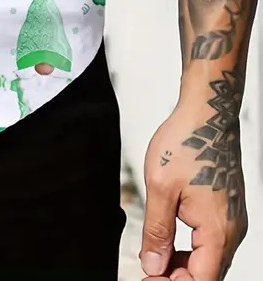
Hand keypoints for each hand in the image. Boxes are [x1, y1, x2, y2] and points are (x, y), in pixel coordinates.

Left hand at [140, 104, 246, 279]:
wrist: (207, 115)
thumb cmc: (186, 143)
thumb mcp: (160, 187)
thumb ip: (156, 231)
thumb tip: (153, 265)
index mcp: (218, 231)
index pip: (201, 280)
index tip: (148, 278)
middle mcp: (231, 231)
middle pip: (207, 274)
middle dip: (176, 277)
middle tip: (147, 270)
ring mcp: (231, 221)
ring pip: (209, 260)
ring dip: (183, 265)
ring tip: (154, 259)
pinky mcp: (226, 211)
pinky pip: (211, 242)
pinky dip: (191, 250)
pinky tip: (169, 243)